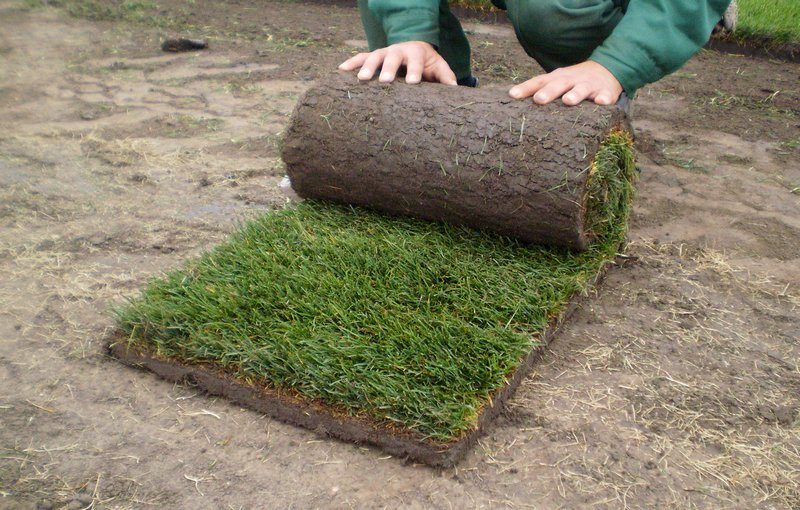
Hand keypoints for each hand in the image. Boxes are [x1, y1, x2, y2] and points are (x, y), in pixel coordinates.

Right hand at [338, 41, 456, 85]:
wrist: (414, 48)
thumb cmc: (427, 62)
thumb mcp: (438, 66)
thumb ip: (445, 77)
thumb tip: (455, 90)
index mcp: (415, 52)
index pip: (415, 61)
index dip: (414, 70)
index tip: (413, 82)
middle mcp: (398, 50)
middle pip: (392, 57)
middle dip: (388, 68)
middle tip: (385, 81)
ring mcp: (384, 52)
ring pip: (374, 56)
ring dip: (367, 66)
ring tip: (361, 79)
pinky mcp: (374, 56)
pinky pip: (360, 57)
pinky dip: (351, 62)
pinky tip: (341, 70)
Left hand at [509, 61, 622, 105]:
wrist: (608, 69)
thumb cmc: (574, 80)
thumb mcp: (556, 81)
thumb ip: (538, 89)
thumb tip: (511, 97)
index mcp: (557, 78)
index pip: (540, 82)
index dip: (526, 88)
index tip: (512, 95)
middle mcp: (572, 80)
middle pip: (559, 84)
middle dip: (549, 91)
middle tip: (539, 100)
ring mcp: (589, 85)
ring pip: (582, 88)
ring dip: (575, 94)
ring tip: (568, 100)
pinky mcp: (606, 92)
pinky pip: (605, 96)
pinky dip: (604, 98)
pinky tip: (601, 102)